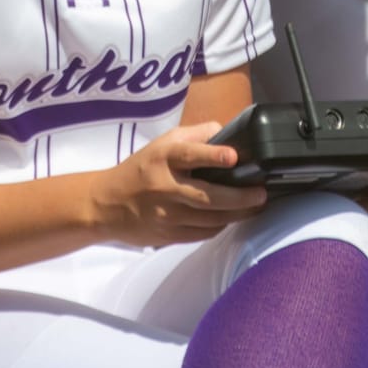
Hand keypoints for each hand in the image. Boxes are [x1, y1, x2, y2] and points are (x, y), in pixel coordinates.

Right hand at [91, 122, 268, 247]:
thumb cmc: (139, 170)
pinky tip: (230, 218)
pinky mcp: (168, 235)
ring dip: (237, 214)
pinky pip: (202, 233)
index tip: (233, 156)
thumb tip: (225, 131)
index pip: (189, 155)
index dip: (213, 155)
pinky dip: (220, 226)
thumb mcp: (161, 143)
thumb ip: (193, 135)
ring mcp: (167, 214)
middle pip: (207, 196)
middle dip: (239, 197)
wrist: (106, 205)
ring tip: (255, 207)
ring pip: (210, 219)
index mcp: (162, 159)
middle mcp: (165, 187)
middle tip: (261, 194)